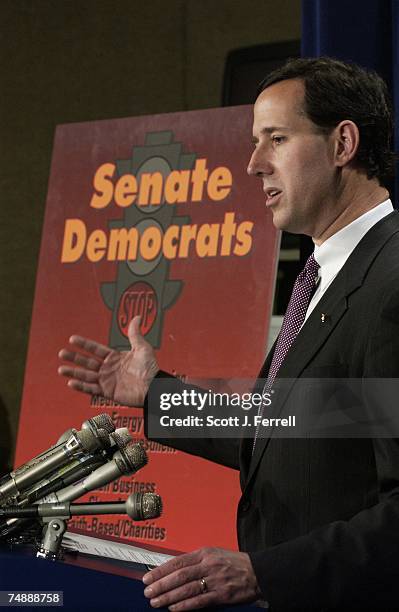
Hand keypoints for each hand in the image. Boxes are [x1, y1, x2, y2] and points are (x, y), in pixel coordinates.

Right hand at [58, 316, 158, 405]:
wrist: (153, 387)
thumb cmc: (150, 368)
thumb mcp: (142, 348)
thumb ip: (134, 334)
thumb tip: (137, 317)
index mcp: (114, 357)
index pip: (95, 349)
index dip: (84, 344)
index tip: (72, 339)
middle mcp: (108, 369)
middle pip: (87, 362)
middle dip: (74, 357)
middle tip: (62, 353)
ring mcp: (107, 381)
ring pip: (86, 375)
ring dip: (73, 372)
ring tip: (61, 369)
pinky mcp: (107, 392)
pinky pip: (91, 389)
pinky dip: (81, 386)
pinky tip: (71, 382)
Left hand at [142, 547, 260, 609]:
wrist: (257, 572)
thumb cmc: (234, 563)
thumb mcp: (214, 554)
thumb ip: (195, 561)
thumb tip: (173, 570)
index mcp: (204, 553)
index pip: (177, 561)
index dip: (160, 570)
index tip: (148, 577)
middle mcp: (208, 565)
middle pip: (179, 575)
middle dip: (161, 584)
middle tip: (148, 592)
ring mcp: (215, 580)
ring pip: (186, 589)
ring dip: (169, 596)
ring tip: (156, 602)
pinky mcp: (222, 595)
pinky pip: (199, 601)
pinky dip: (185, 605)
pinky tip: (174, 609)